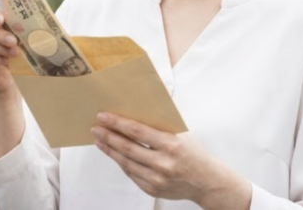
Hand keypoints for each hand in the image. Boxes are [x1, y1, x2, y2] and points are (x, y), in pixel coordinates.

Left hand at [90, 113, 250, 208]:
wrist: (207, 182)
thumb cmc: (193, 152)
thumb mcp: (180, 134)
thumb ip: (158, 126)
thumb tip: (131, 113)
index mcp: (171, 144)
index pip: (137, 132)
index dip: (117, 123)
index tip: (103, 116)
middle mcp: (163, 163)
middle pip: (127, 147)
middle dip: (108, 136)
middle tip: (95, 127)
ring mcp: (157, 179)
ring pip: (126, 162)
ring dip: (110, 150)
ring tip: (99, 139)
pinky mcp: (152, 189)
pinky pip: (131, 174)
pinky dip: (120, 162)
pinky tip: (112, 153)